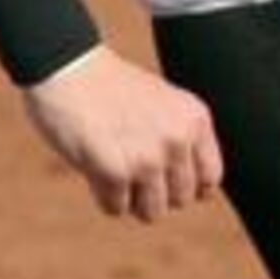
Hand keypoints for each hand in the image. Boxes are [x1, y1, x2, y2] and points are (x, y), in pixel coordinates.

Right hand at [20, 48, 222, 219]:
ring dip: (130, 198)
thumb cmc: (112, 87)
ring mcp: (148, 157)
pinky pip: (116, 209)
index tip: (166, 179)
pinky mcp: (115, 171)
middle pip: (179, 200)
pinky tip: (94, 168)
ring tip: (114, 169)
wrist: (69, 66)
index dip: (188, 186)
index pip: (210, 179)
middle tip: (131, 170)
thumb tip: (198, 192)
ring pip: (151, 212)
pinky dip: (103, 196)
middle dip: (155, 193)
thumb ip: (183, 138)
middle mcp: (178, 140)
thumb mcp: (165, 103)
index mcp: (195, 120)